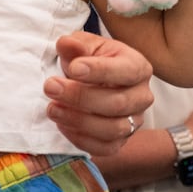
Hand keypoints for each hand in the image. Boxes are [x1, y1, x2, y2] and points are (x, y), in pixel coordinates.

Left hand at [45, 31, 153, 155]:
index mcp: (138, 67)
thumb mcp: (84, 46)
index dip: (100, 71)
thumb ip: (76, 45)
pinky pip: (106, 148)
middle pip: (118, 103)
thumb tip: (66, 44)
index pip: (126, 71)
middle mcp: (142, 96)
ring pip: (113, 129)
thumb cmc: (89, 60)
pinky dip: (81, 139)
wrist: (91, 81)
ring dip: (78, 120)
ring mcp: (134, 121)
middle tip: (50, 87)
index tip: (73, 68)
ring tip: (52, 109)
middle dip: (80, 97)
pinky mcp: (121, 140)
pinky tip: (62, 124)